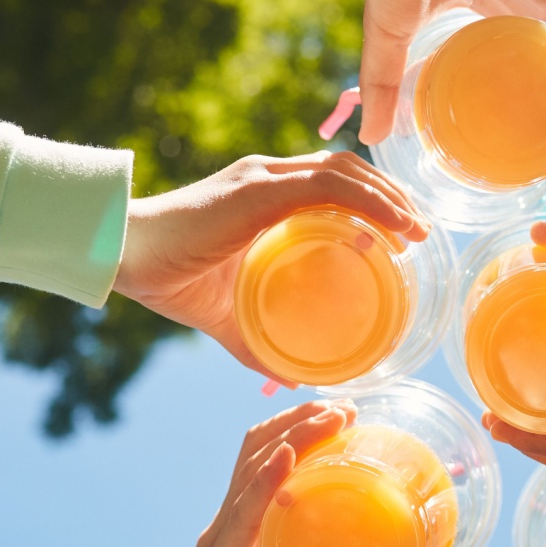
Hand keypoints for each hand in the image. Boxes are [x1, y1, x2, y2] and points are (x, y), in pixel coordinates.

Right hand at [112, 152, 428, 379]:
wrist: (125, 260)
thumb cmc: (171, 283)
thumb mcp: (230, 318)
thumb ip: (262, 344)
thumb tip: (297, 377)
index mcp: (265, 195)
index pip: (334, 180)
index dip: (374, 198)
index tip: (403, 231)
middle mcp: (269, 176)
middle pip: (349, 169)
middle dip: (391, 195)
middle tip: (420, 232)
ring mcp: (264, 177)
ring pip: (346, 172)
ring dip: (390, 198)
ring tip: (417, 231)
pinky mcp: (259, 188)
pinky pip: (329, 185)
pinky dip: (369, 202)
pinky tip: (394, 227)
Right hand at [159, 400, 447, 546]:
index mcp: (256, 526)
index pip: (273, 458)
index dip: (304, 427)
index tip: (349, 410)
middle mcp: (234, 522)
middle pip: (260, 449)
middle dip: (300, 419)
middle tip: (346, 406)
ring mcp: (222, 540)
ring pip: (252, 469)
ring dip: (291, 436)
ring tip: (328, 418)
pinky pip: (241, 516)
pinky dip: (264, 482)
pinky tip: (286, 460)